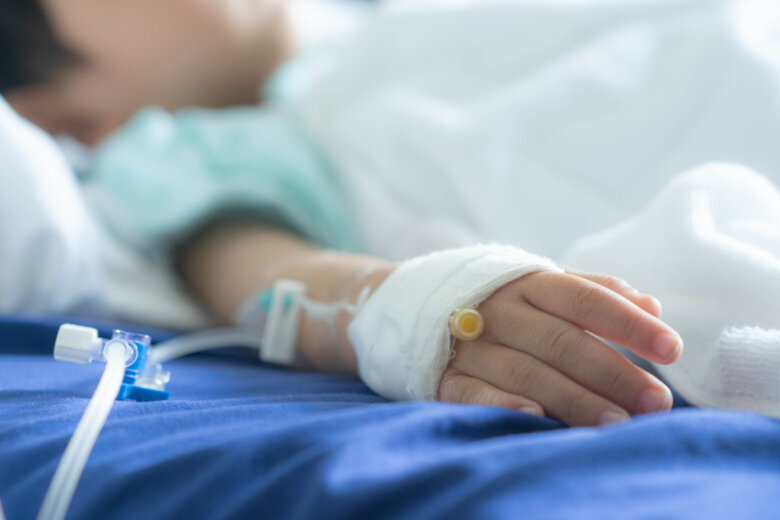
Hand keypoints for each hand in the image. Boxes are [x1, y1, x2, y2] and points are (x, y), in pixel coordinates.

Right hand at [437, 268, 681, 426]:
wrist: (411, 302)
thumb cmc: (497, 297)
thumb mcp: (541, 281)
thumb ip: (595, 291)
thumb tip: (653, 304)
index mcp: (528, 282)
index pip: (585, 299)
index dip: (628, 323)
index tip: (671, 347)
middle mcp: (499, 310)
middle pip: (562, 341)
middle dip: (613, 372)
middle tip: (656, 401)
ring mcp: (469, 344)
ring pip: (527, 371)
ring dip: (574, 398)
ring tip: (618, 423)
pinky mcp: (444, 376)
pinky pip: (473, 392)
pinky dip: (503, 403)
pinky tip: (536, 416)